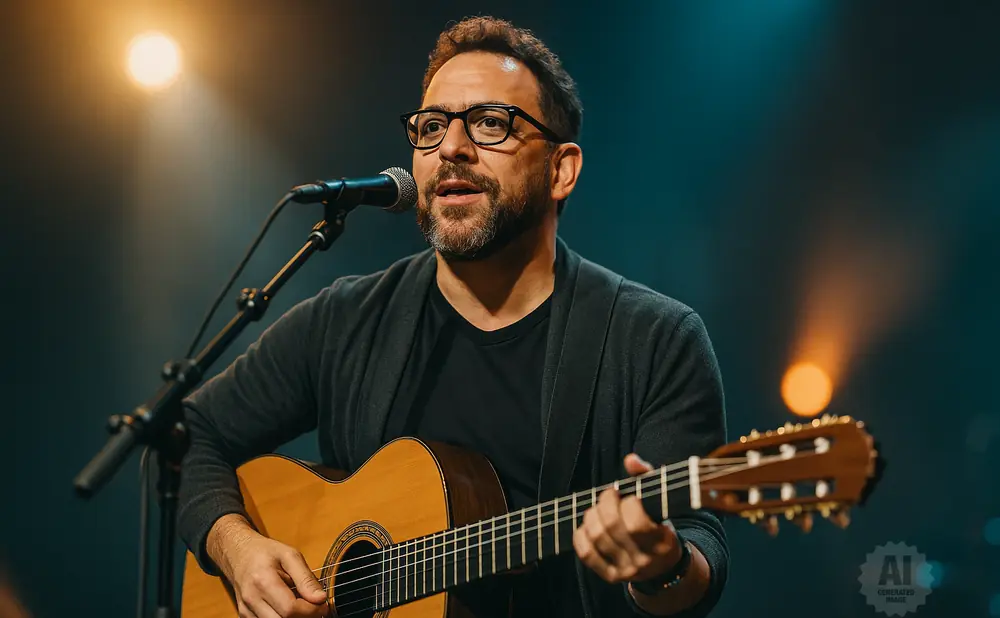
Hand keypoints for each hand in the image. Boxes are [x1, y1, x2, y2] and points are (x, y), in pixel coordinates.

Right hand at [207, 514, 328, 617]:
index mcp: (263, 581)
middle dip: (304, 617)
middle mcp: (251, 599)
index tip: (323, 604)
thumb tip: (321, 598)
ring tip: (301, 605)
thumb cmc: (265, 553)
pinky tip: (287, 608)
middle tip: (314, 606)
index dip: (311, 611)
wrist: (238, 554)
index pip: (290, 609)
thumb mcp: (290, 555)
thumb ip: (306, 578)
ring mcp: (246, 610)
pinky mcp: (245, 616)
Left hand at [572, 454, 683, 585]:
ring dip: (592, 516)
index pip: (636, 524)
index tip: (627, 495)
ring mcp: (626, 571)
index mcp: (661, 543)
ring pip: (596, 538)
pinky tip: (587, 525)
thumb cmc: (659, 525)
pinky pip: (586, 554)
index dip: (627, 504)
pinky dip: (581, 535)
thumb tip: (630, 460)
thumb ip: (647, 477)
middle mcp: (644, 561)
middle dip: (605, 504)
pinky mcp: (610, 576)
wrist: (663, 567)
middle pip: (611, 528)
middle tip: (609, 495)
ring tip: (598, 508)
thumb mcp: (661, 502)